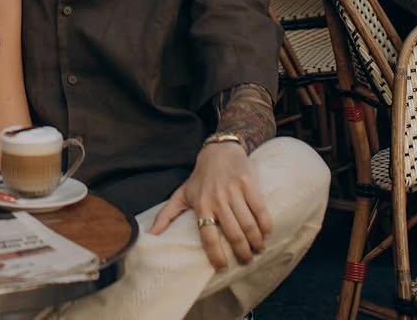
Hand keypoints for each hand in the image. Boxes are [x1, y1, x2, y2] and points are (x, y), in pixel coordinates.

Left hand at [149, 142, 271, 271]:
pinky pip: (260, 210)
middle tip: (246, 260)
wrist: (219, 149)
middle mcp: (217, 199)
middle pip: (233, 234)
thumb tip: (151, 235)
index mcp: (201, 204)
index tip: (223, 268)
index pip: (208, 236)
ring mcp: (234, 190)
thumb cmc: (200, 177)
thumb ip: (167, 215)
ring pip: (248, 224)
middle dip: (242, 252)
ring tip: (257, 250)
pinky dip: (265, 225)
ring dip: (255, 242)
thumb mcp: (181, 193)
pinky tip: (266, 234)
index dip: (216, 255)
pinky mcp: (248, 183)